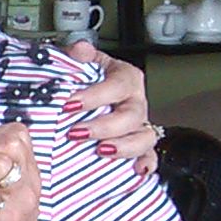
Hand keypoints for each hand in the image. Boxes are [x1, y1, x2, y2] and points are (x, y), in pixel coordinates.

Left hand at [63, 44, 159, 173]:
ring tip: (102, 151)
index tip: (69, 104)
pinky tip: (137, 170)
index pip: (117, 85)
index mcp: (125, 79)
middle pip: (131, 115)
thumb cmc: (89, 82)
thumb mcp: (84, 64)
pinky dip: (147, 164)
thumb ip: (80, 56)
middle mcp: (135, 102)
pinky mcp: (139, 146)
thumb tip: (80, 49)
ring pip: (144, 137)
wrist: (90, 100)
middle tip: (76, 132)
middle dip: (104, 126)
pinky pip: (150, 156)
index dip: (95, 95)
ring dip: (124, 146)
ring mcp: (139, 125)